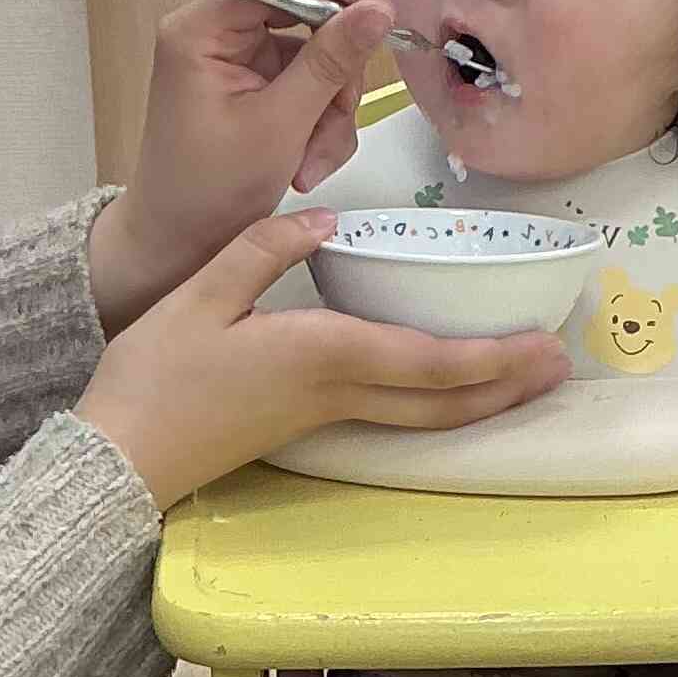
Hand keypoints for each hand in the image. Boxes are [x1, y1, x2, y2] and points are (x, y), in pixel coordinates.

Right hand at [77, 211, 571, 508]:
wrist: (118, 455)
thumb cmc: (152, 376)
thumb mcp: (201, 294)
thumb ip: (265, 249)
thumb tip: (327, 221)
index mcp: (320, 356)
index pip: (428, 362)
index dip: (493, 357)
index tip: (541, 345)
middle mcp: (334, 394)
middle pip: (441, 400)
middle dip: (506, 386)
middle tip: (559, 366)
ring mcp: (321, 418)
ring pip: (420, 416)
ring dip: (479, 402)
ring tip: (525, 383)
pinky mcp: (303, 428)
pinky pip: (391, 417)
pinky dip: (435, 405)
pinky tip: (445, 390)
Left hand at [88, 0, 393, 331]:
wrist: (176, 246)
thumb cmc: (211, 191)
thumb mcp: (279, 126)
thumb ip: (330, 62)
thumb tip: (379, 8)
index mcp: (200, 28)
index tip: (379, 16)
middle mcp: (216, 30)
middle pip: (306, 10)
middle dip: (335, 69)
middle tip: (341, 114)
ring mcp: (237, 57)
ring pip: (316, 52)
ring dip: (330, 108)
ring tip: (313, 163)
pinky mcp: (255, 83)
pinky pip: (308, 82)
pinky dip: (319, 121)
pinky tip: (306, 163)